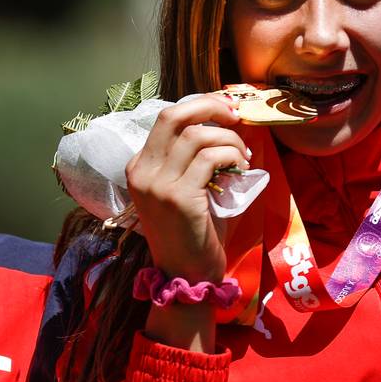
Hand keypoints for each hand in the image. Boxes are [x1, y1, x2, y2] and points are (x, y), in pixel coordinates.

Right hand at [126, 95, 249, 283]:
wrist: (187, 275)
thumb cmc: (192, 232)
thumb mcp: (184, 189)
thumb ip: (194, 158)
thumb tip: (226, 123)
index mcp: (139, 166)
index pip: (166, 119)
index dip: (199, 106)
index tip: (226, 111)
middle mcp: (142, 171)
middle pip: (174, 115)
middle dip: (210, 106)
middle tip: (235, 116)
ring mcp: (157, 185)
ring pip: (197, 135)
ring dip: (228, 139)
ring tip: (242, 156)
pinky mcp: (178, 198)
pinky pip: (211, 158)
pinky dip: (231, 156)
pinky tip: (241, 169)